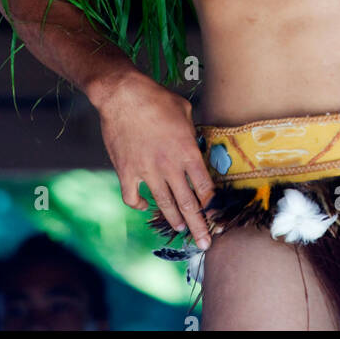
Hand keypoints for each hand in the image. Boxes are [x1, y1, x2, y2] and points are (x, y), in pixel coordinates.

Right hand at [91, 70, 214, 247]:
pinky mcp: (126, 172)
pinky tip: (145, 206)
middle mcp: (170, 166)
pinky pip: (133, 198)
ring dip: (174, 219)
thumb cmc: (156, 97)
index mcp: (188, 151)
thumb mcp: (184, 110)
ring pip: (164, 205)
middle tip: (205, 243)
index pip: (205, 187)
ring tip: (181, 230)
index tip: (217, 218)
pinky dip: (139, 205)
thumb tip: (195, 141)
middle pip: (188, 204)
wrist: (122, 95)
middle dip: (198, 226)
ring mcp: (147, 172)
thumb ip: (192, 131)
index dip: (212, 206)